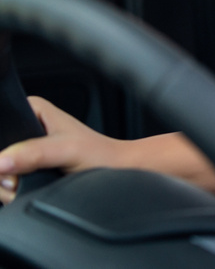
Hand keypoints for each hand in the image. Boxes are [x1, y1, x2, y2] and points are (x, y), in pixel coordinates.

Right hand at [0, 96, 126, 203]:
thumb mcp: (66, 150)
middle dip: (2, 173)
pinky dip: (10, 192)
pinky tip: (25, 191)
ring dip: (5, 186)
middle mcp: (25, 129)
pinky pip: (3, 183)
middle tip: (19, 180)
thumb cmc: (99, 154)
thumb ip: (34, 153)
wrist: (115, 171)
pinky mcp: (25, 170)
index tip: (7, 164)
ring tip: (26, 185)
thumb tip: (0, 162)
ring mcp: (24, 151)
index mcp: (32, 110)